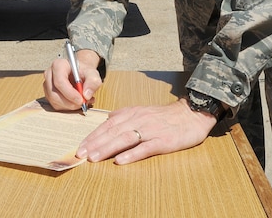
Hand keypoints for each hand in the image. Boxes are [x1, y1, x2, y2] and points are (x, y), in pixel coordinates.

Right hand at [43, 49, 101, 110]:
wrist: (80, 74)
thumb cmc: (84, 72)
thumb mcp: (92, 74)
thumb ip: (93, 82)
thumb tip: (86, 95)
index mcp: (58, 65)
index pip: (60, 81)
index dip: (70, 93)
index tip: (81, 100)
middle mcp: (49, 74)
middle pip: (54, 93)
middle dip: (70, 102)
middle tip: (83, 103)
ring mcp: (47, 85)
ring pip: (54, 101)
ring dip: (69, 106)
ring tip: (82, 101)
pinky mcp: (48, 94)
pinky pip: (55, 105)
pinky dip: (67, 108)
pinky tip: (76, 102)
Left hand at [76, 98, 216, 163]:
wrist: (191, 114)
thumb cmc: (166, 115)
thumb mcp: (143, 110)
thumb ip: (125, 114)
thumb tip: (108, 118)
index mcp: (133, 113)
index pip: (108, 125)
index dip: (94, 135)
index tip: (81, 146)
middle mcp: (139, 120)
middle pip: (113, 132)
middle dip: (95, 143)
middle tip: (81, 154)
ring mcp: (151, 130)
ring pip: (126, 139)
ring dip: (108, 148)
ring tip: (95, 158)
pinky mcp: (163, 141)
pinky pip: (146, 148)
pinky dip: (132, 154)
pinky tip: (121, 160)